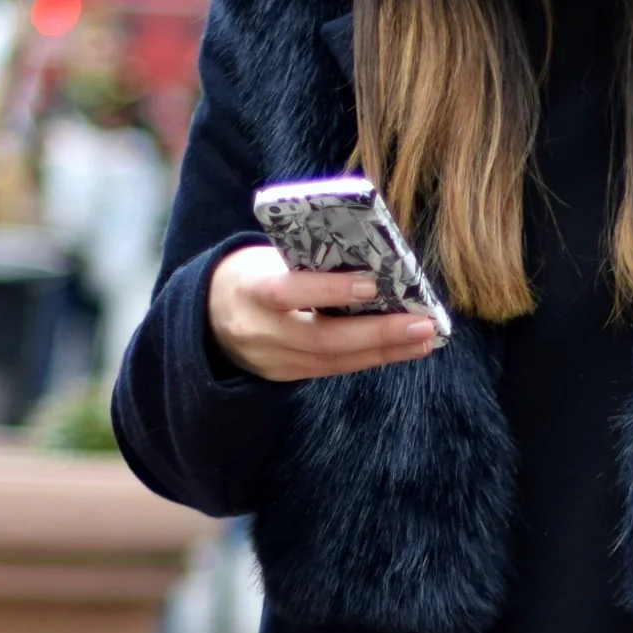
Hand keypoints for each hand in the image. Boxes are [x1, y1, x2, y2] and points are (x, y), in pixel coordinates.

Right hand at [208, 243, 441, 381]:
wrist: (209, 315)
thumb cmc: (252, 273)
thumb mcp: (267, 257)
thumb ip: (308, 261)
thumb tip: (372, 260)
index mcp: (249, 289)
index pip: (287, 292)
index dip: (327, 290)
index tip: (370, 284)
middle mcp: (260, 331)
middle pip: (322, 339)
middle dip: (377, 333)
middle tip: (422, 325)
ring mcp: (272, 359)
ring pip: (333, 360)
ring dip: (384, 351)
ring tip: (424, 339)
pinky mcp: (285, 375)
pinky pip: (332, 368)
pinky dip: (370, 358)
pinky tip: (402, 349)